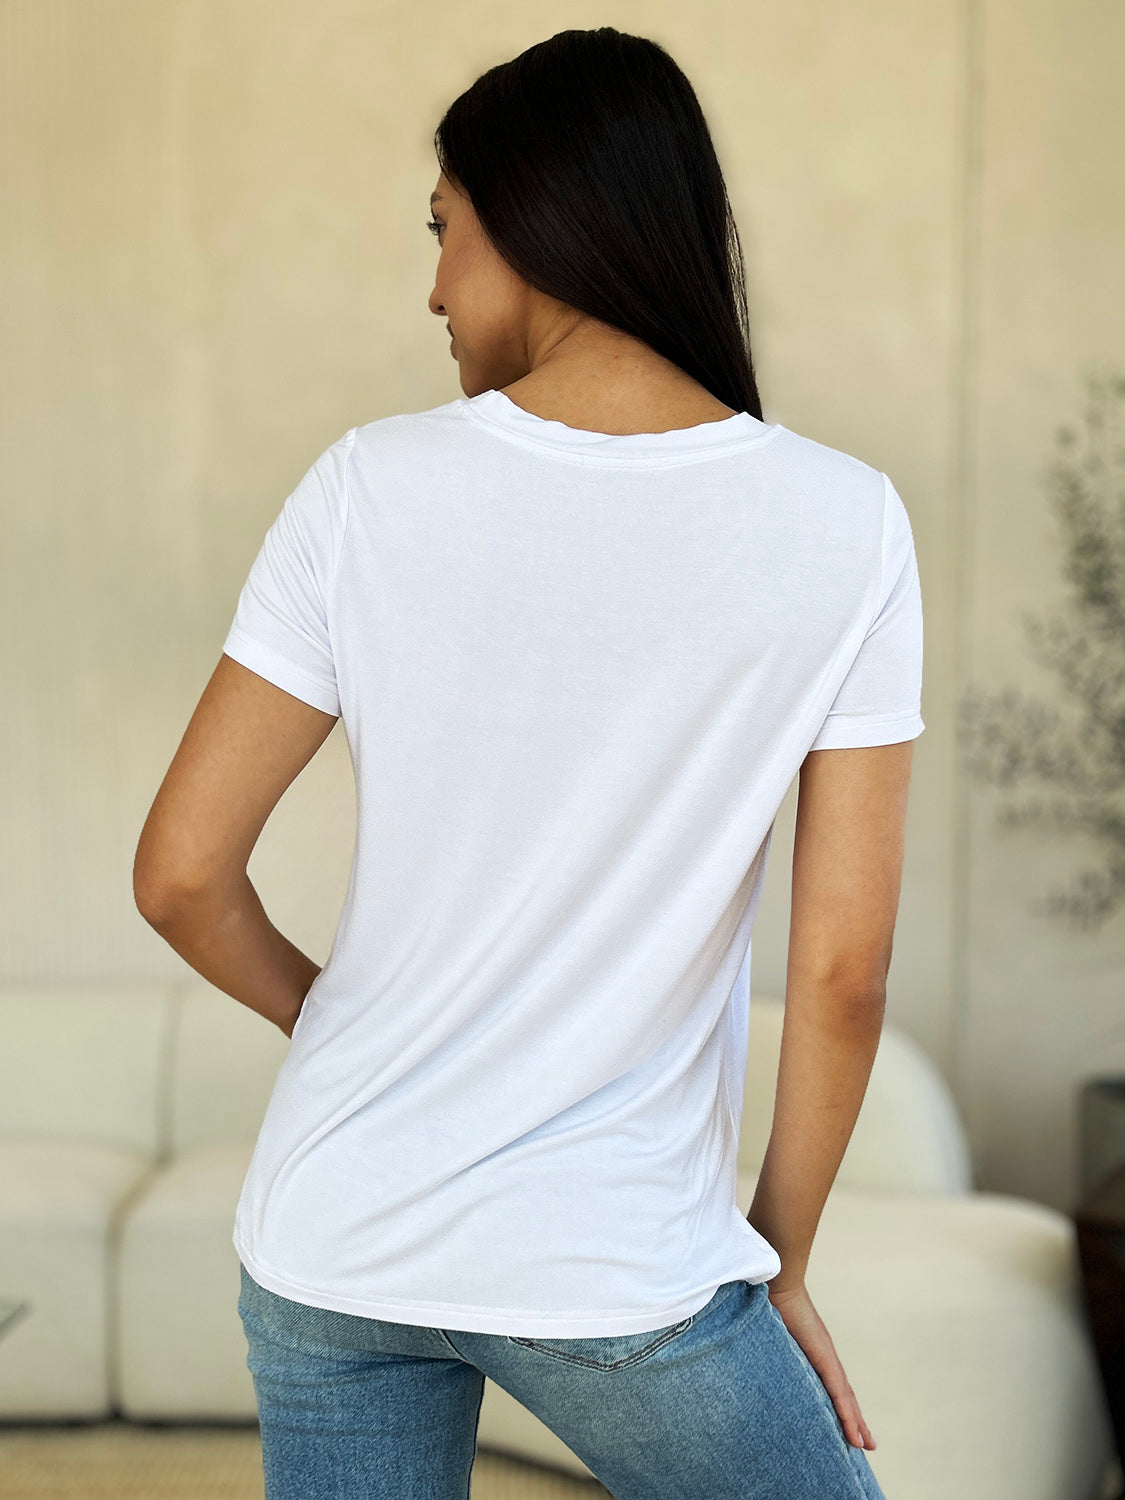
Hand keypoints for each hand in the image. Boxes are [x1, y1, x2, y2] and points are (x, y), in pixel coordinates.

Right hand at [766, 1281, 876, 1450]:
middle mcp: (825, 1357)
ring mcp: (827, 1358)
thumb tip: (750, 1350)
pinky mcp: (825, 1359)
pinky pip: (839, 1394)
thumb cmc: (769, 1302)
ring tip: (865, 1445)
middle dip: (854, 1419)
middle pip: (844, 1396)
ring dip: (856, 1423)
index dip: (840, 1405)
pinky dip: (848, 1416)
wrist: (778, 1283)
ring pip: (846, 1399)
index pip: (831, 1384)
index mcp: (813, 1352)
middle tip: (867, 1444)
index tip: (848, 1424)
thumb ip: (768, 1345)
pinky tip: (855, 1434)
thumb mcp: (770, 1333)